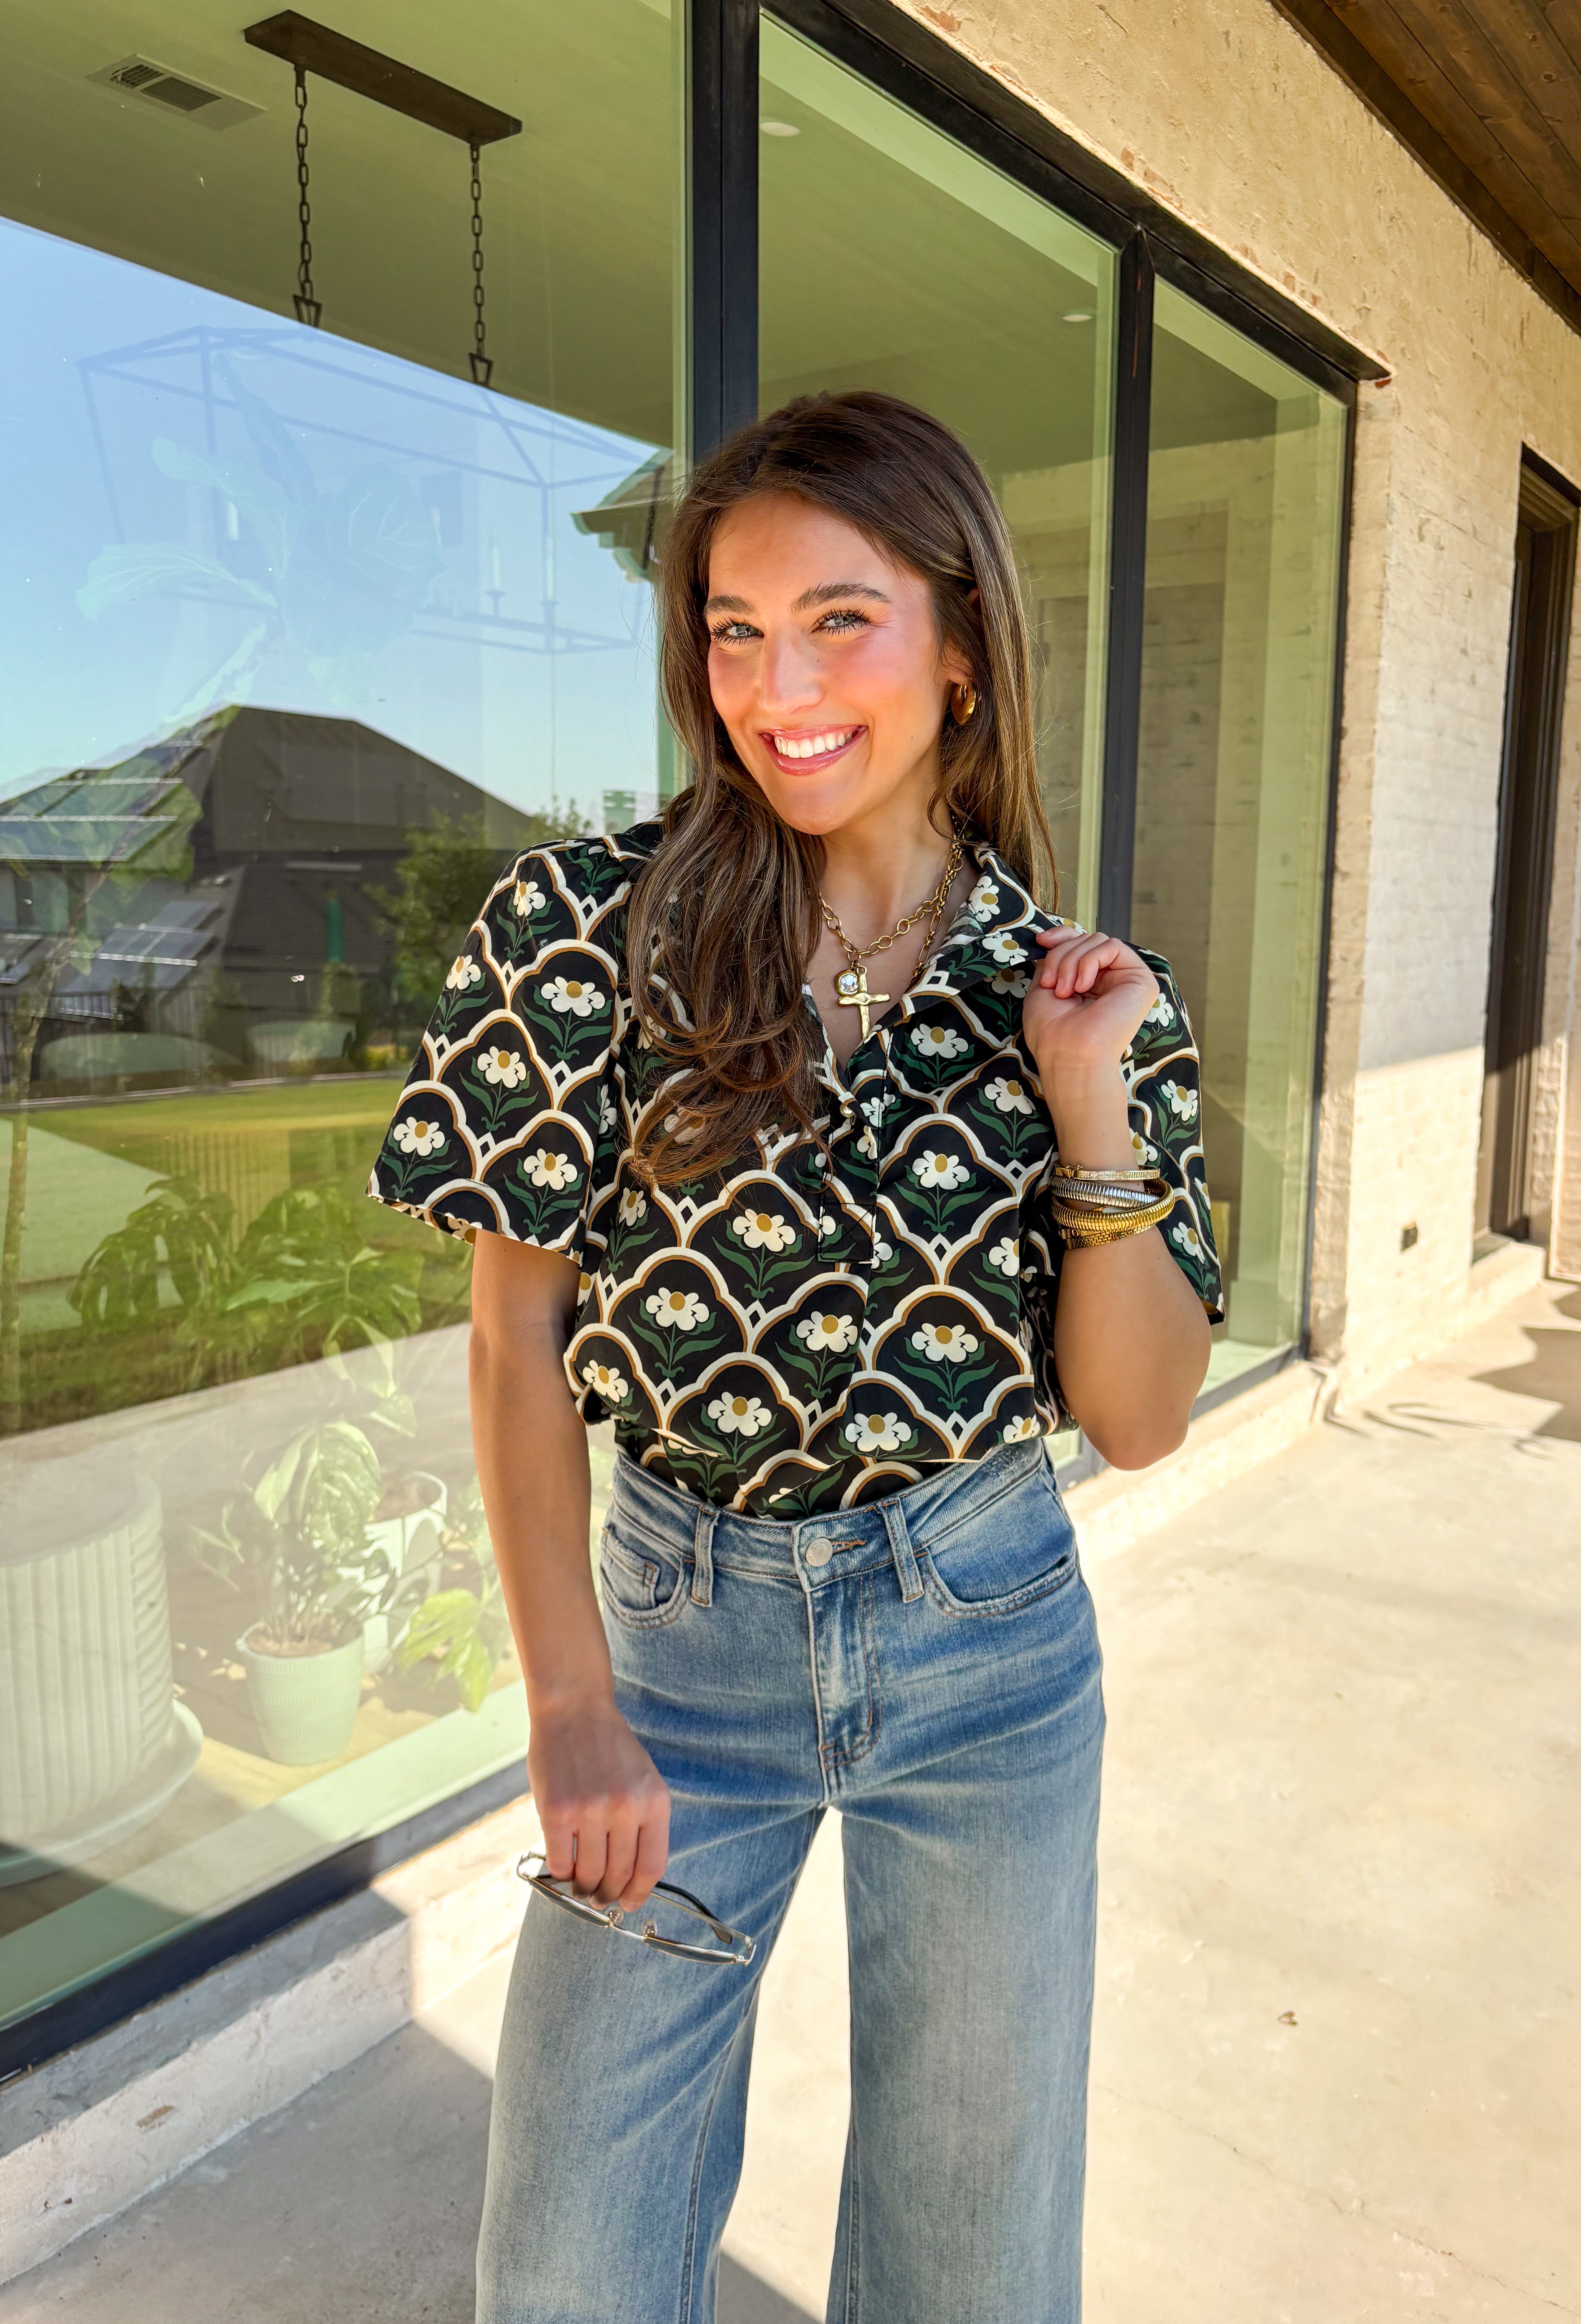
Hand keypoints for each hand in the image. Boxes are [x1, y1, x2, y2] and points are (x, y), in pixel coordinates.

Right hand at [527, 1693, 670, 1910]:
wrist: (574, 1710)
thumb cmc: (608, 1747)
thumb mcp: (643, 1779)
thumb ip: (642, 1822)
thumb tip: (629, 1876)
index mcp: (654, 1802)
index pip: (652, 1867)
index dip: (639, 1893)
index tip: (628, 1903)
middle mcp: (625, 1809)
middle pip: (619, 1875)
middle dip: (608, 1895)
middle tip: (599, 1898)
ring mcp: (590, 1811)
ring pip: (589, 1874)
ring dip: (583, 1888)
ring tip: (580, 1885)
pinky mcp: (557, 1812)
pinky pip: (560, 1861)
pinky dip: (562, 1872)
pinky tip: (563, 1864)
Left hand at [1022, 924, 1158, 1078]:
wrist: (1069, 1056)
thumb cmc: (1052, 1033)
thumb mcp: (1041, 989)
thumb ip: (1053, 961)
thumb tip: (1054, 940)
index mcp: (1089, 982)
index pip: (1081, 942)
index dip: (1061, 936)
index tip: (1041, 941)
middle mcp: (1109, 979)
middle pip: (1085, 939)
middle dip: (1061, 956)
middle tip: (1053, 986)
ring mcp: (1126, 979)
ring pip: (1097, 940)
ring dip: (1072, 961)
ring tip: (1065, 991)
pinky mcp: (1141, 981)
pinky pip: (1114, 946)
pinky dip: (1090, 961)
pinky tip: (1084, 987)